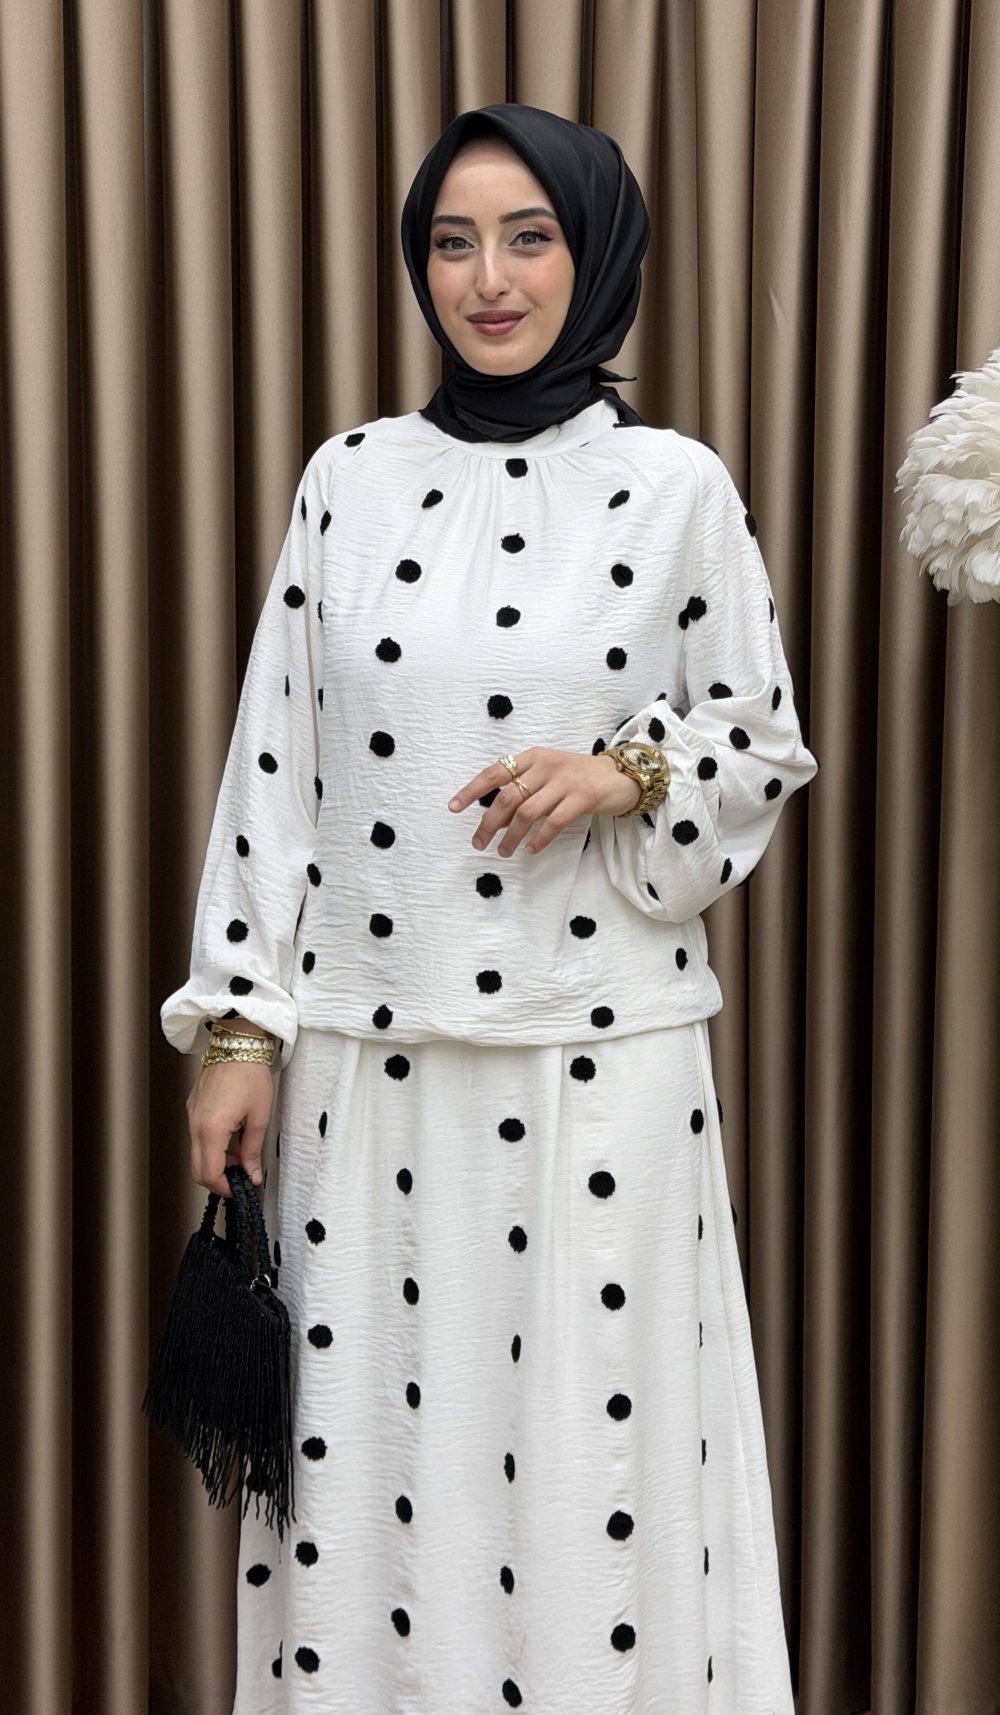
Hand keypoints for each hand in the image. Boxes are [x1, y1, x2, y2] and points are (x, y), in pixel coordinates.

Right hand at [186, 1060, 273, 1197]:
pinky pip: (198, 1136)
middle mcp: (195, 1125)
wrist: (237, 1044)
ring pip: (197, 1153)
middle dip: (219, 1179)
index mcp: (211, 1129)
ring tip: (242, 1153)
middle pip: (197, 1168)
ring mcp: (191, 1116)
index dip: (225, 1188)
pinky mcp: (193, 1108)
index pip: (209, 1173)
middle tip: (241, 1176)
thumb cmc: (250, 1074)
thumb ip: (252, 1151)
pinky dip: (212, 1145)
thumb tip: (252, 1175)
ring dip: (217, 1161)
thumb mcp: (259, 1117)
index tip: (242, 1188)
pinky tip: (233, 1137)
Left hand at [447, 748, 640, 856]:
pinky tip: (530, 850)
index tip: (454, 807)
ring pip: (527, 812)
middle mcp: (545, 766)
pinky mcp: (582, 797)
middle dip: (488, 823)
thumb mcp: (547, 775)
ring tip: (503, 852)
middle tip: (479, 843)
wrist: (620, 775)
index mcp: (533, 758)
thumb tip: (493, 818)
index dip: (472, 790)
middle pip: (507, 796)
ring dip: (510, 836)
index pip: (494, 772)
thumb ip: (523, 790)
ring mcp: (564, 781)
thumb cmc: (578, 777)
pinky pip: (553, 822)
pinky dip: (538, 839)